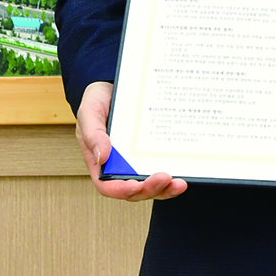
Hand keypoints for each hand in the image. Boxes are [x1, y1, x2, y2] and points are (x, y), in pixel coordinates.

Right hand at [75, 81, 186, 201]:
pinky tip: (185, 166)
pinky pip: (163, 164)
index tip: (136, 186)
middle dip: (151, 189)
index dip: (122, 191)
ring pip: (153, 183)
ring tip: (180, 183)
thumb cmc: (98, 101)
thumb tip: (101, 157)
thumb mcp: (90, 113)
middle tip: (166, 179)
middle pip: (136, 189)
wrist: (114, 85)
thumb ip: (92, 134)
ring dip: (166, 188)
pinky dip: (175, 170)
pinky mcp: (153, 150)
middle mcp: (121, 165)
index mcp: (101, 162)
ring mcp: (139, 159)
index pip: (109, 186)